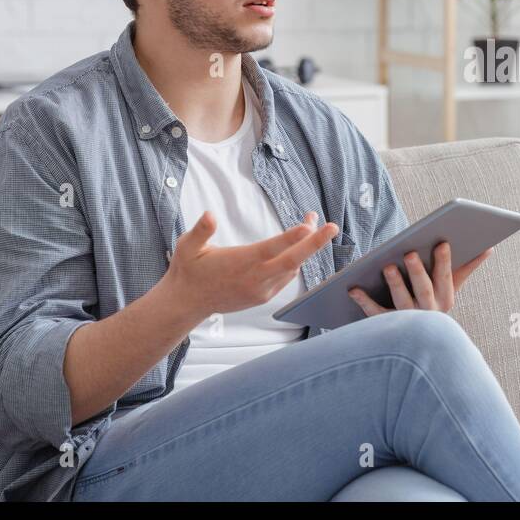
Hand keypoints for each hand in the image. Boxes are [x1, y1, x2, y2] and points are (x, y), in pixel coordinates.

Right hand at [162, 210, 338, 318]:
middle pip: (293, 261)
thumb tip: (209, 216)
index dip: (292, 238)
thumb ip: (200, 231)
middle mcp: (255, 278)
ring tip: (311, 223)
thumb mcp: (187, 247)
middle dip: (315, 243)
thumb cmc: (188, 271)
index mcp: (241, 263)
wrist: (187, 303)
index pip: (272, 249)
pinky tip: (297, 245)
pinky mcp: (263, 296)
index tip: (308, 226)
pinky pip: (286, 277)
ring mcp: (262, 290)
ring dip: (305, 247)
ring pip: (292, 267)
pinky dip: (295, 261)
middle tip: (332, 226)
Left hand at [347, 242, 494, 316]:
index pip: (446, 279)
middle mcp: (429, 313)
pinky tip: (353, 288)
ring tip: (387, 266)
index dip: (444, 262)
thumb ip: (467, 267)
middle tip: (410, 253)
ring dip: (395, 284)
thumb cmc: (433, 303)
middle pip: (424, 291)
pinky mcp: (387, 328)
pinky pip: (375, 314)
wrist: (417, 345)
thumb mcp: (450, 287)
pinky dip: (364, 301)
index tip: (442, 243)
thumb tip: (489, 247)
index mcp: (445, 300)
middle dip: (418, 272)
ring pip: (401, 303)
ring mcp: (408, 322)